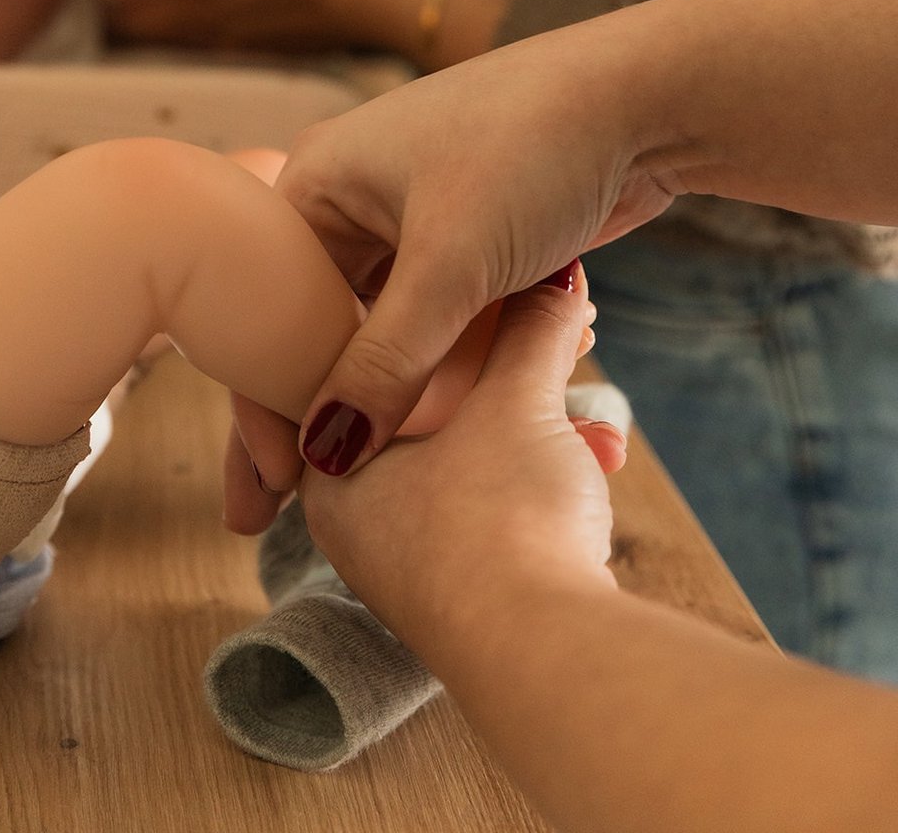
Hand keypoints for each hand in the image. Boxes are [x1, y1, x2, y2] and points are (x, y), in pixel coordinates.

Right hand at [272, 20, 672, 478]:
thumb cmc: (532, 148)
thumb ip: (387, 365)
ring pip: (389, 331)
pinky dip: (454, 368)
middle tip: (303, 503)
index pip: (270, 316)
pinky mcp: (472, 240)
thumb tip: (326, 453)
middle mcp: (354, 199)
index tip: (273, 490)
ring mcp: (415, 219)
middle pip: (323, 330)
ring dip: (404, 394)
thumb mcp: (450, 264)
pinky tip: (461, 423)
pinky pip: (442, 321)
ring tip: (390, 477)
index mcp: (319, 182)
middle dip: (330, 412)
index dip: (269, 407)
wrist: (646, 98)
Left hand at [298, 284, 622, 650]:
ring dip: (543, 429)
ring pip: (478, 460)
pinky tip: (597, 464)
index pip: (371, 361)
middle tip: (562, 341)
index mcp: (333, 464)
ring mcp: (415, 563)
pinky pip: (504, 507)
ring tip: (595, 420)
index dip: (435, 313)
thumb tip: (556, 275)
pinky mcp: (472, 591)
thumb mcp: (518, 398)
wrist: (550, 656)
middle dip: (510, 375)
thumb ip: (532, 330)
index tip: (490, 289)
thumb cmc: (503, 518)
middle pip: (435, 411)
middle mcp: (360, 519)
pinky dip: (547, 477)